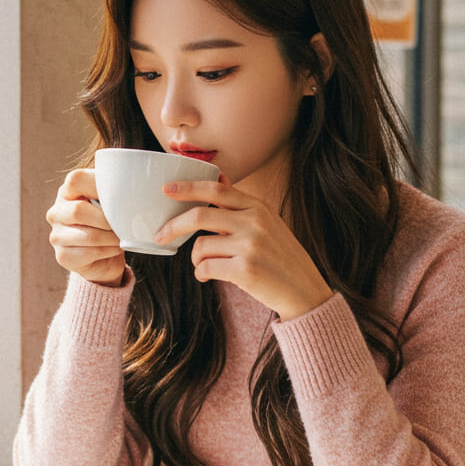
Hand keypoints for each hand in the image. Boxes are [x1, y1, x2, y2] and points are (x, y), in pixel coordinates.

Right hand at [46, 168, 125, 285]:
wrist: (107, 255)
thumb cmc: (109, 222)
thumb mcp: (110, 201)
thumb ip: (112, 191)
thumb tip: (131, 188)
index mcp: (67, 192)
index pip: (76, 180)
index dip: (100, 188)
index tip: (120, 197)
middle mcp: (56, 212)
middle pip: (79, 210)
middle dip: (108, 219)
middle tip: (124, 223)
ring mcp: (57, 236)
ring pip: (89, 235)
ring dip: (112, 237)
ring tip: (122, 237)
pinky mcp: (63, 256)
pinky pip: (91, 252)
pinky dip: (110, 250)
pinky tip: (115, 248)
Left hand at [155, 178, 333, 321]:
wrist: (304, 290)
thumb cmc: (281, 257)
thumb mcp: (268, 222)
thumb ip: (241, 203)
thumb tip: (219, 175)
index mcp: (258, 207)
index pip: (216, 188)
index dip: (188, 187)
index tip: (166, 189)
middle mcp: (254, 222)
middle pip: (200, 215)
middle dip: (174, 226)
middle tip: (161, 235)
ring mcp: (250, 245)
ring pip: (200, 246)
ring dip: (195, 259)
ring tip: (204, 266)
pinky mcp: (245, 270)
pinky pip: (205, 267)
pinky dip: (201, 273)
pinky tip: (207, 276)